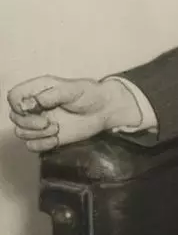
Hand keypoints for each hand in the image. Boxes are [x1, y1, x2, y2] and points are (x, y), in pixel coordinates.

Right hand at [7, 76, 141, 151]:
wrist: (105, 111)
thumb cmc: (91, 94)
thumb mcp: (74, 89)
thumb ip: (50, 95)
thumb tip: (28, 104)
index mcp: (40, 89)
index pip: (14, 95)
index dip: (18, 104)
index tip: (33, 109)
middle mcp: (37, 105)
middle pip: (15, 116)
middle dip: (28, 122)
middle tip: (48, 123)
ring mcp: (41, 121)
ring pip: (21, 132)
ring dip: (36, 134)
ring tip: (55, 128)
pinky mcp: (48, 136)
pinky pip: (32, 145)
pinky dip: (41, 145)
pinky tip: (55, 139)